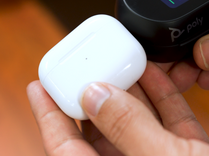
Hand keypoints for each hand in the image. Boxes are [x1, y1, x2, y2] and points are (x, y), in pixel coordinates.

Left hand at [27, 61, 208, 155]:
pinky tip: (157, 78)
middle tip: (90, 64)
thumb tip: (94, 94)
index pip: (65, 151)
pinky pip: (169, 129)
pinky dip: (164, 103)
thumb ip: (128, 130)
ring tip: (124, 62)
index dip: (48, 117)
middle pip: (101, 134)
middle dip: (96, 96)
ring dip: (132, 94)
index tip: (38, 86)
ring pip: (137, 128)